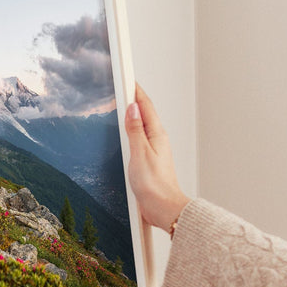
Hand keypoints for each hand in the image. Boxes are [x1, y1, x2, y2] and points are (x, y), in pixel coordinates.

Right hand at [125, 84, 190, 230]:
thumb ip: (135, 130)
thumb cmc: (154, 185)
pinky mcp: (149, 161)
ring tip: (123, 103)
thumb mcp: (140, 154)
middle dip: (133, 99)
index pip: (145, 106)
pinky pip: (139, 139)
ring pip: (142, 126)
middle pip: (144, 113)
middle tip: (123, 85)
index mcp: (156, 135)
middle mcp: (157, 140)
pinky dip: (131, 131)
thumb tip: (132, 108)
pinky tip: (126, 133)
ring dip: (133, 114)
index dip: (135, 91)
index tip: (127, 77)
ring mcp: (153, 150)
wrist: (164, 208)